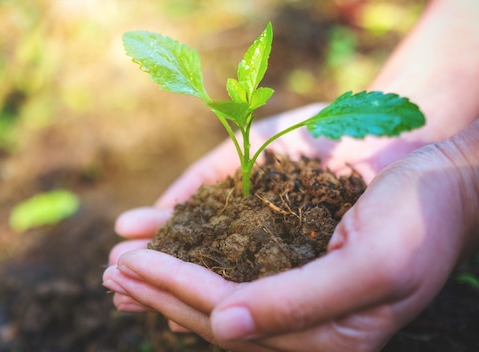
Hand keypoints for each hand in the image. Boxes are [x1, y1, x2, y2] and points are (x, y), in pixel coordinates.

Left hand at [103, 120, 478, 350]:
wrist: (442, 180)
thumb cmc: (419, 220)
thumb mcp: (373, 265)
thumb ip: (300, 304)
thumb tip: (224, 328)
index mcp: (326, 338)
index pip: (232, 316)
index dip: (177, 291)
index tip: (130, 266)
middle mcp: (305, 325)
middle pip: (215, 311)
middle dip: (159, 290)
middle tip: (110, 271)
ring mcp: (296, 297)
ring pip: (216, 295)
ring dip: (166, 281)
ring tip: (120, 270)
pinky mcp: (293, 268)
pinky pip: (234, 269)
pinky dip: (194, 259)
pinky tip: (162, 252)